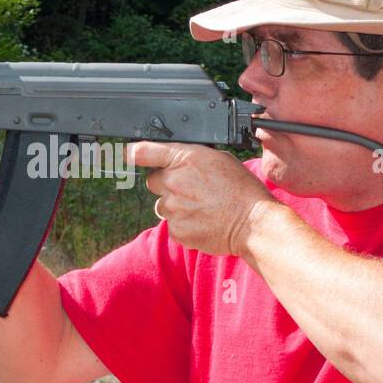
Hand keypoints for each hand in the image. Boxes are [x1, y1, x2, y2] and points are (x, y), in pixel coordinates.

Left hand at [127, 142, 275, 255]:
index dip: (135, 153)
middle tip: (189, 189)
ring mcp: (174, 208)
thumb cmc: (242, 190)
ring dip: (176, 206)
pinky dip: (183, 225)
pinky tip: (203, 221)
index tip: (129, 155)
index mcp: (185, 159)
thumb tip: (177, 161)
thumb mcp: (220, 159)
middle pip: (153, 181)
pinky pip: (172, 225)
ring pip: (163, 205)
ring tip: (201, 208)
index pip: (144, 152)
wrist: (253, 223)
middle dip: (166, 184)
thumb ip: (192, 158)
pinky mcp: (177, 230)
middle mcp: (174, 182)